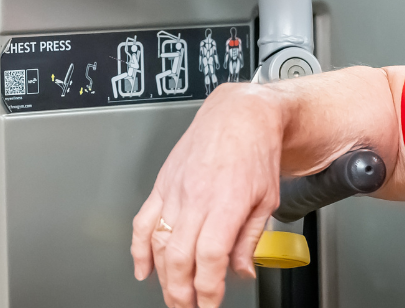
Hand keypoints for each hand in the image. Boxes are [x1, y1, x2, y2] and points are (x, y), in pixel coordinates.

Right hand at [130, 85, 284, 307]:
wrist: (239, 115)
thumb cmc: (256, 151)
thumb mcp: (267, 199)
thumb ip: (251, 239)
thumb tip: (241, 271)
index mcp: (225, 203)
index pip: (210, 257)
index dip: (207, 288)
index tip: (210, 304)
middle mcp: (196, 198)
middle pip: (179, 257)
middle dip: (181, 292)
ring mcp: (175, 191)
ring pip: (158, 243)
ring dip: (162, 277)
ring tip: (172, 296)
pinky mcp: (162, 185)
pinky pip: (143, 220)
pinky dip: (137, 249)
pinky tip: (142, 269)